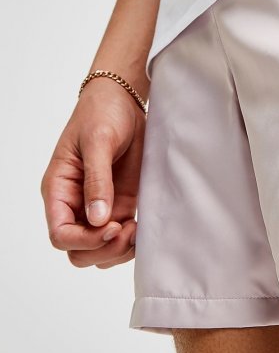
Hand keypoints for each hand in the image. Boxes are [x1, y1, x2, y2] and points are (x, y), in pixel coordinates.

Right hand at [41, 78, 145, 269]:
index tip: (111, 228)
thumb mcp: (98, 142)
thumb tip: (97, 219)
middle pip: (78, 251)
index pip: (60, 235)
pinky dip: (132, 241)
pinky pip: (120, 237)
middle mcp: (76, 205)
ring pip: (100, 251)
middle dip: (103, 250)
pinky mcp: (121, 205)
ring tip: (137, 229)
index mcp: (60, 190)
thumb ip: (97, 180)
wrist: (123, 102)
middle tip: (128, 229)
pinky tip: (144, 228)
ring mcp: (99, 208)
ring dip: (119, 250)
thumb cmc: (102, 113)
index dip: (84, 241)